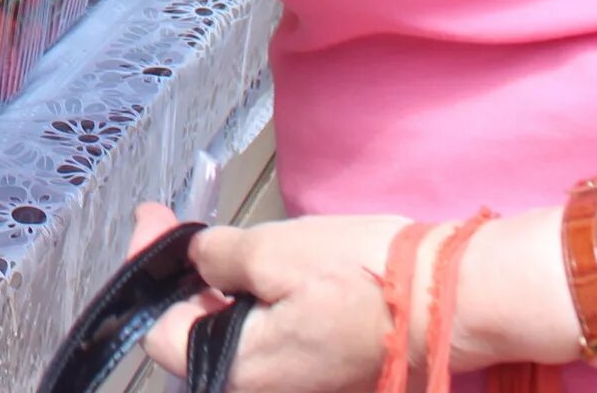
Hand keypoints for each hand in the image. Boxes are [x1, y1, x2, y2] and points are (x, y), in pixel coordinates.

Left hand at [132, 204, 414, 392]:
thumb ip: (215, 256)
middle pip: (192, 333)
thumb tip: (194, 259)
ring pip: (229, 333)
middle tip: (168, 223)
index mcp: (241, 371)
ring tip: (204, 239)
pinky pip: (264, 336)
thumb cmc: (362, 276)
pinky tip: (248, 265)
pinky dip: (247, 299)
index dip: (146, 271)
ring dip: (211, 285)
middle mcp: (263, 388)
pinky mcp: (320, 369)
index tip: (151, 219)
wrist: (451, 300)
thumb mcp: (271, 252)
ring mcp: (295, 382)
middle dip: (176, 274)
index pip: (160, 332)